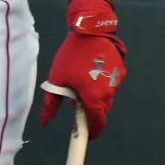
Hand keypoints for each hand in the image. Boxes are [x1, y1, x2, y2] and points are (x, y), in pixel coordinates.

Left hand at [39, 0, 125, 138]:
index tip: (86, 134)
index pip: (96, 123)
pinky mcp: (120, 73)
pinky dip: (101, 84)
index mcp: (94, 98)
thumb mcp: (57, 78)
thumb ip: (51, 103)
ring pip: (106, 98)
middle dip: (90, 111)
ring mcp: (117, 83)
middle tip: (75, 101)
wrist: (91, 31)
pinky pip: (110, 85)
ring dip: (95, 97)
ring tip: (81, 80)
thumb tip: (44, 121)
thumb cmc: (71, 55)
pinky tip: (90, 70)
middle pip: (101, 112)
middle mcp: (109, 94)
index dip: (92, 131)